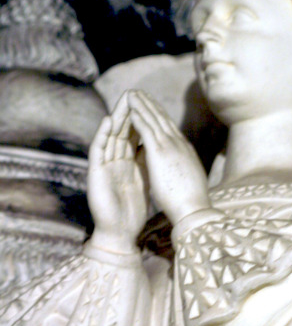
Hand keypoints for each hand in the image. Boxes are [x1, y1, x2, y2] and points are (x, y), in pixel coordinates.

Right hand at [88, 93, 147, 252]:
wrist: (120, 232)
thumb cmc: (133, 210)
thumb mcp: (145, 179)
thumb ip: (149, 162)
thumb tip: (161, 146)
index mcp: (127, 162)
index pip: (134, 135)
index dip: (141, 120)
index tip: (151, 103)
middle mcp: (114, 160)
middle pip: (122, 132)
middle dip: (129, 113)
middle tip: (136, 93)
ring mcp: (104, 165)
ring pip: (111, 136)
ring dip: (117, 117)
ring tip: (123, 99)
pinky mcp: (95, 172)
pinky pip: (98, 150)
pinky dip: (103, 134)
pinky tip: (110, 120)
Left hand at [128, 90, 210, 225]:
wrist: (194, 210)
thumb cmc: (191, 203)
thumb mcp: (187, 181)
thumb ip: (182, 171)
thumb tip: (182, 171)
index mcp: (185, 152)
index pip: (170, 129)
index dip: (160, 117)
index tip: (152, 107)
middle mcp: (179, 144)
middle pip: (162, 119)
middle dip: (151, 105)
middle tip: (140, 92)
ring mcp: (171, 146)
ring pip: (154, 120)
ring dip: (142, 105)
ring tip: (131, 94)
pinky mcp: (160, 152)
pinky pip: (147, 130)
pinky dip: (138, 117)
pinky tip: (130, 109)